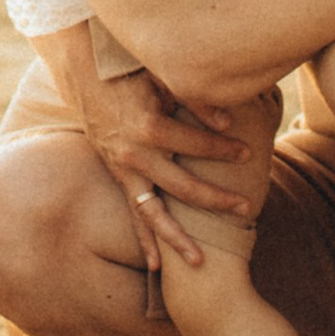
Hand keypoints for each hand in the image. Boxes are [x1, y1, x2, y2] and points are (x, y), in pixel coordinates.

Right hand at [79, 64, 248, 275]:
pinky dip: (145, 240)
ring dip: (177, 238)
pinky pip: (133, 214)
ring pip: (153, 214)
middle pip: (183, 188)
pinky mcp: (118, 176)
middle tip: (248, 209)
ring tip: (200, 261)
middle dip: (217, 200)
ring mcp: (125, 170)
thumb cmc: (130, 70)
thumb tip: (228, 122)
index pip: (197, 145)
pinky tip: (157, 265)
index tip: (249, 153)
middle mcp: (136, 155)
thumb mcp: (161, 78)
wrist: (85, 74)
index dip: (225, 149)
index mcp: (150, 128)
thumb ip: (194, 100)